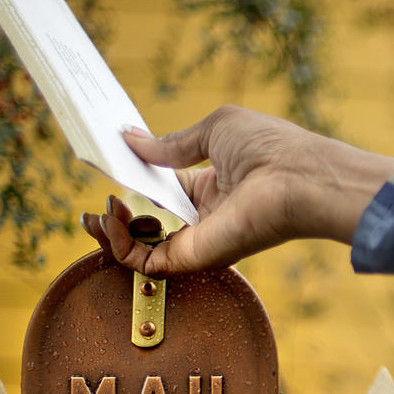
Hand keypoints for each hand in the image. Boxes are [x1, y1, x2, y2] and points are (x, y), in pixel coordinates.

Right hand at [81, 105, 393, 275]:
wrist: (299, 176)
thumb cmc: (271, 146)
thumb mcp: (215, 131)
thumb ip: (170, 144)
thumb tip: (130, 138)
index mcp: (213, 185)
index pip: (163, 193)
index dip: (134, 185)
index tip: (107, 170)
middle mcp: (205, 217)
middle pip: (150, 227)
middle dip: (114, 221)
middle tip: (93, 209)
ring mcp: (200, 239)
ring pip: (142, 251)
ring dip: (110, 235)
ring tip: (95, 215)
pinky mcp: (196, 255)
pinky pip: (146, 263)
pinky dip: (120, 244)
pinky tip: (111, 216)